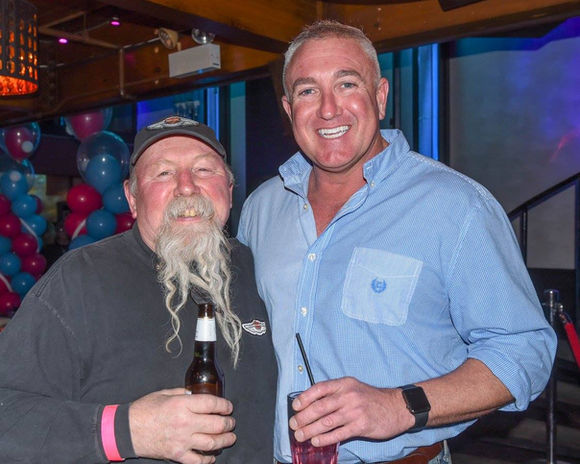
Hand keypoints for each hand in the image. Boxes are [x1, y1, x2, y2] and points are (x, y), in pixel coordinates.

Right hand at [129, 388, 235, 463]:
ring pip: (212, 443)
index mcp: (182, 404)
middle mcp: (185, 423)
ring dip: (225, 440)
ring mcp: (181, 441)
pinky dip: (208, 459)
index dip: (224, 405)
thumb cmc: (144, 409)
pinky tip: (212, 455)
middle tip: (231, 422)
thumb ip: (183, 393)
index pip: (211, 404)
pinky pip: (198, 460)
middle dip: (228, 423)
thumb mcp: (164, 393)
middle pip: (216, 424)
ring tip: (230, 437)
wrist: (126, 430)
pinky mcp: (176, 455)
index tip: (228, 407)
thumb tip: (197, 394)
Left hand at [289, 377, 413, 446]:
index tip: (295, 407)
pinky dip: (325, 438)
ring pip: (327, 421)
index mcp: (344, 384)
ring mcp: (355, 410)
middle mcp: (348, 395)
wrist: (396, 406)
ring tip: (300, 435)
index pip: (319, 388)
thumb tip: (312, 405)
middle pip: (320, 407)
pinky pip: (339, 433)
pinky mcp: (361, 425)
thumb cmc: (371, 399)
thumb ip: (335, 394)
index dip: (304, 397)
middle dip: (303, 417)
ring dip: (310, 430)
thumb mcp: (353, 388)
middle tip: (293, 425)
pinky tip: (316, 441)